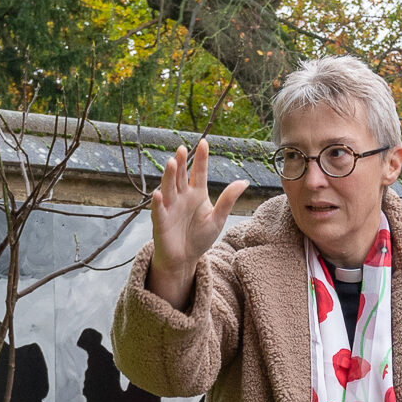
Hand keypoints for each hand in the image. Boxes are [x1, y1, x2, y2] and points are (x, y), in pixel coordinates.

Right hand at [146, 137, 247, 308]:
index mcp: (197, 194)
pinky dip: (157, 203)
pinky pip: (158, 211)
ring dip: (169, 176)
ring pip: (168, 188)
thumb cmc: (200, 237)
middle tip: (182, 148)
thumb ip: (228, 200)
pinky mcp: (161, 222)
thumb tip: (244, 182)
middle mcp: (182, 197)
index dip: (201, 158)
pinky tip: (158, 194)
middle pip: (181, 176)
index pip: (199, 172)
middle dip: (182, 163)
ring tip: (171, 163)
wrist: (185, 258)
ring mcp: (170, 207)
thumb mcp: (218, 218)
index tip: (204, 142)